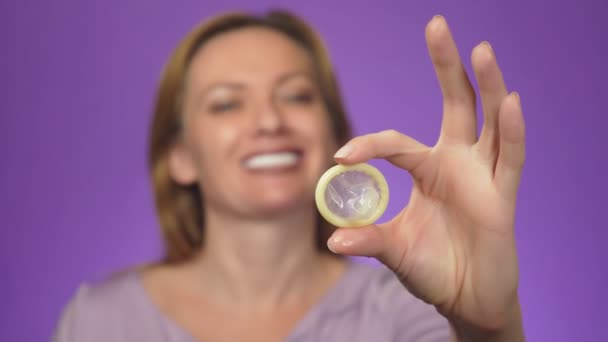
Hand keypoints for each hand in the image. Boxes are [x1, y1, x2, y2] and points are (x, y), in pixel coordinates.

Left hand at [327, 15, 524, 334]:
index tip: (341, 156)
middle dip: (447, 64)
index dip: (369, 145)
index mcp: (427, 169)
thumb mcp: (394, 251)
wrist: (465, 299)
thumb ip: (369, 239)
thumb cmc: (431, 268)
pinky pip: (509, 159)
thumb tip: (332, 241)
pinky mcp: (502, 197)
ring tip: (479, 48)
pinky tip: (510, 100)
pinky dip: (511, 132)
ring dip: (487, 85)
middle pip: (456, 103)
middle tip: (436, 24)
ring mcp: (481, 175)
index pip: (396, 142)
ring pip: (488, 121)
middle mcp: (455, 163)